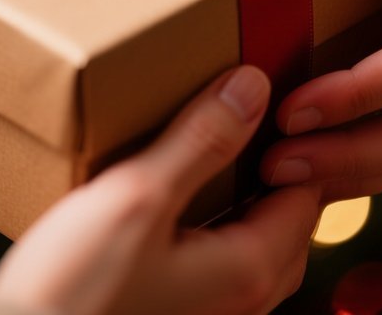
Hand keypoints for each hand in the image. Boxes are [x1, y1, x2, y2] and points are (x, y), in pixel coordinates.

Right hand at [0, 66, 319, 314]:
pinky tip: (180, 199)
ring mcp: (212, 310)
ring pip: (255, 241)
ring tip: (215, 153)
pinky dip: (219, 220)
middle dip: (275, 172)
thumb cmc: (76, 290)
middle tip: (248, 125)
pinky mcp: (179, 308)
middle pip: (287, 221)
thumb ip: (201, 141)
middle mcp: (241, 299)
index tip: (266, 107)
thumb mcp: (139, 196)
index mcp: (248, 269)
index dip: (292, 147)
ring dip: (246, 196)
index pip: (305, 195)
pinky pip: (221, 256)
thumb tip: (251, 88)